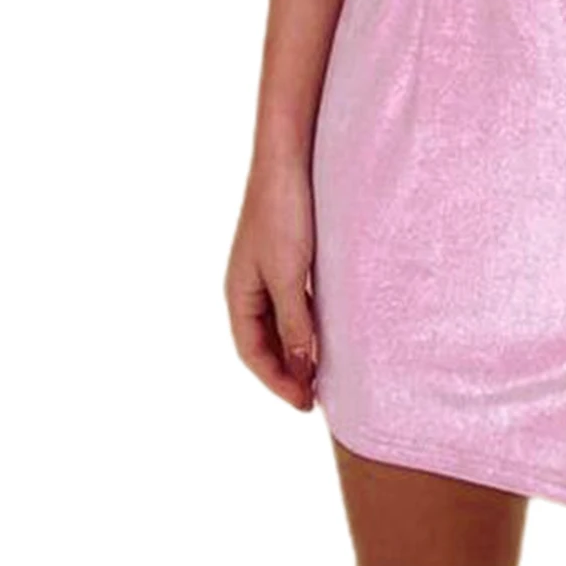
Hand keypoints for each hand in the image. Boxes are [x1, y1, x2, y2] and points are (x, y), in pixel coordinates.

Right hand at [224, 155, 318, 410]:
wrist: (288, 160)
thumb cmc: (283, 215)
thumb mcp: (289, 275)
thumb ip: (295, 322)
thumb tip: (301, 370)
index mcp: (238, 294)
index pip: (252, 353)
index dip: (277, 381)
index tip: (305, 404)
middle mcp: (248, 286)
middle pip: (264, 342)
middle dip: (287, 370)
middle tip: (316, 397)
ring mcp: (267, 270)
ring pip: (280, 322)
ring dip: (298, 348)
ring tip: (323, 371)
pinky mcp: (287, 255)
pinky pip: (294, 301)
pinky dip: (307, 322)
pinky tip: (327, 328)